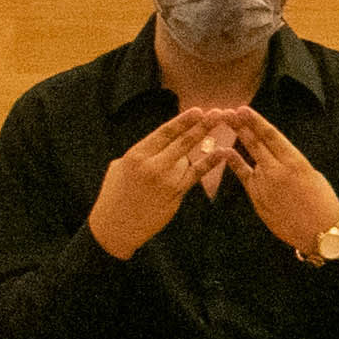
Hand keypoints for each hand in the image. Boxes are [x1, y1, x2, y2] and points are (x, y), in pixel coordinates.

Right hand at [84, 107, 245, 259]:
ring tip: (190, 154)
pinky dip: (210, 162)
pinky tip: (223, 153)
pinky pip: (196, 174)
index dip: (183, 120)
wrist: (115, 228)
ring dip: (192, 155)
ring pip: (188, 159)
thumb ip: (141, 153)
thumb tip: (159, 142)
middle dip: (203, 125)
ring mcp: (165, 180)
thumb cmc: (114, 195)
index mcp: (137, 154)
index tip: (198, 110)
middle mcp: (152, 165)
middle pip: (183, 141)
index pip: (165, 132)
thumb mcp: (119, 167)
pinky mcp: (174, 194)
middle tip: (219, 113)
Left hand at [225, 111, 338, 257]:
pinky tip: (226, 152)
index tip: (243, 109)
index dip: (255, 121)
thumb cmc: (322, 202)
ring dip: (239, 140)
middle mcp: (277, 170)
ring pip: (250, 157)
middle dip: (241, 125)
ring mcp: (265, 185)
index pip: (270, 136)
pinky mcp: (258, 198)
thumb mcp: (311, 175)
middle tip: (228, 111)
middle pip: (255, 143)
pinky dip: (235, 163)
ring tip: (228, 125)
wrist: (321, 232)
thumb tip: (277, 153)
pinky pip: (244, 176)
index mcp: (295, 161)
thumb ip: (291, 162)